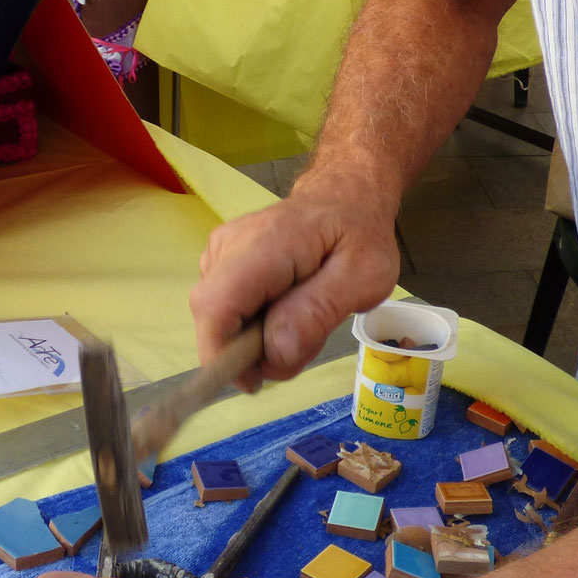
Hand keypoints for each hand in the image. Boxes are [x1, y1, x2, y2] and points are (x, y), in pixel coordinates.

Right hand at [190, 178, 399, 386]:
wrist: (344, 196)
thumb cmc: (359, 234)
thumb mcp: (363, 275)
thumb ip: (319, 310)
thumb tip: (276, 351)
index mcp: (265, 244)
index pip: (215, 306)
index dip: (222, 354)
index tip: (254, 382)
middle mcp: (228, 245)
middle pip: (214, 319)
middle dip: (252, 351)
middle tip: (304, 345)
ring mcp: (219, 252)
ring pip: (220, 319)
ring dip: (258, 340)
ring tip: (306, 321)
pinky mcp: (219, 262)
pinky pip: (227, 310)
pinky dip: (255, 325)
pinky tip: (288, 310)